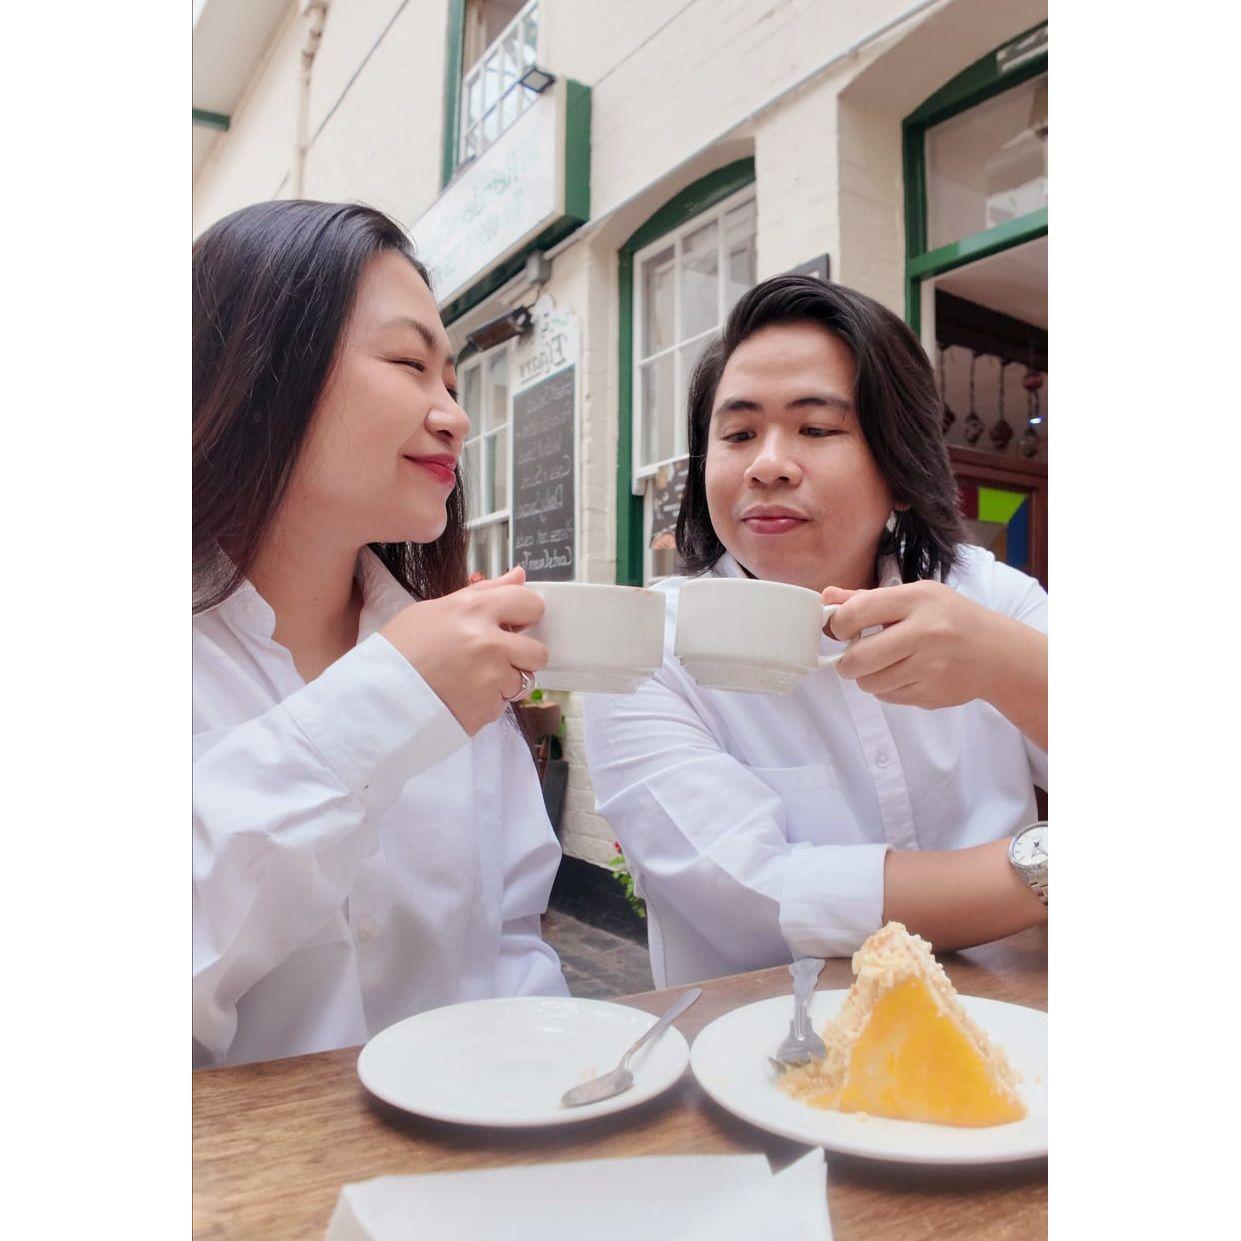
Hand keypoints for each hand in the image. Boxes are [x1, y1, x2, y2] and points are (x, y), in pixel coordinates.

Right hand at [380, 565, 548, 734]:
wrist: (375, 700)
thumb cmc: (399, 652)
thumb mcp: (433, 610)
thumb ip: (482, 592)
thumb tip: (519, 575)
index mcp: (473, 611)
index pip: (529, 602)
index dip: (526, 614)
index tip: (516, 622)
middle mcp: (489, 643)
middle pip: (538, 651)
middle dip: (522, 656)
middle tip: (495, 658)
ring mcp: (491, 679)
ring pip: (522, 681)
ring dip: (503, 683)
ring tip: (468, 680)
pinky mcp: (487, 710)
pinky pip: (502, 705)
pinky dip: (487, 704)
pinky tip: (460, 697)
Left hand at [822, 580, 1011, 710]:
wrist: (997, 654)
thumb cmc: (951, 619)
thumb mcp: (915, 596)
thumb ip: (868, 598)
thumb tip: (826, 597)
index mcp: (918, 600)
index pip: (857, 611)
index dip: (838, 624)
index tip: (841, 630)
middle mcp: (925, 633)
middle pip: (858, 658)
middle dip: (846, 661)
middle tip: (851, 657)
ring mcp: (930, 668)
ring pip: (869, 683)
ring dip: (867, 676)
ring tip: (883, 664)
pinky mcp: (932, 695)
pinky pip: (888, 697)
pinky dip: (887, 688)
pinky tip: (904, 674)